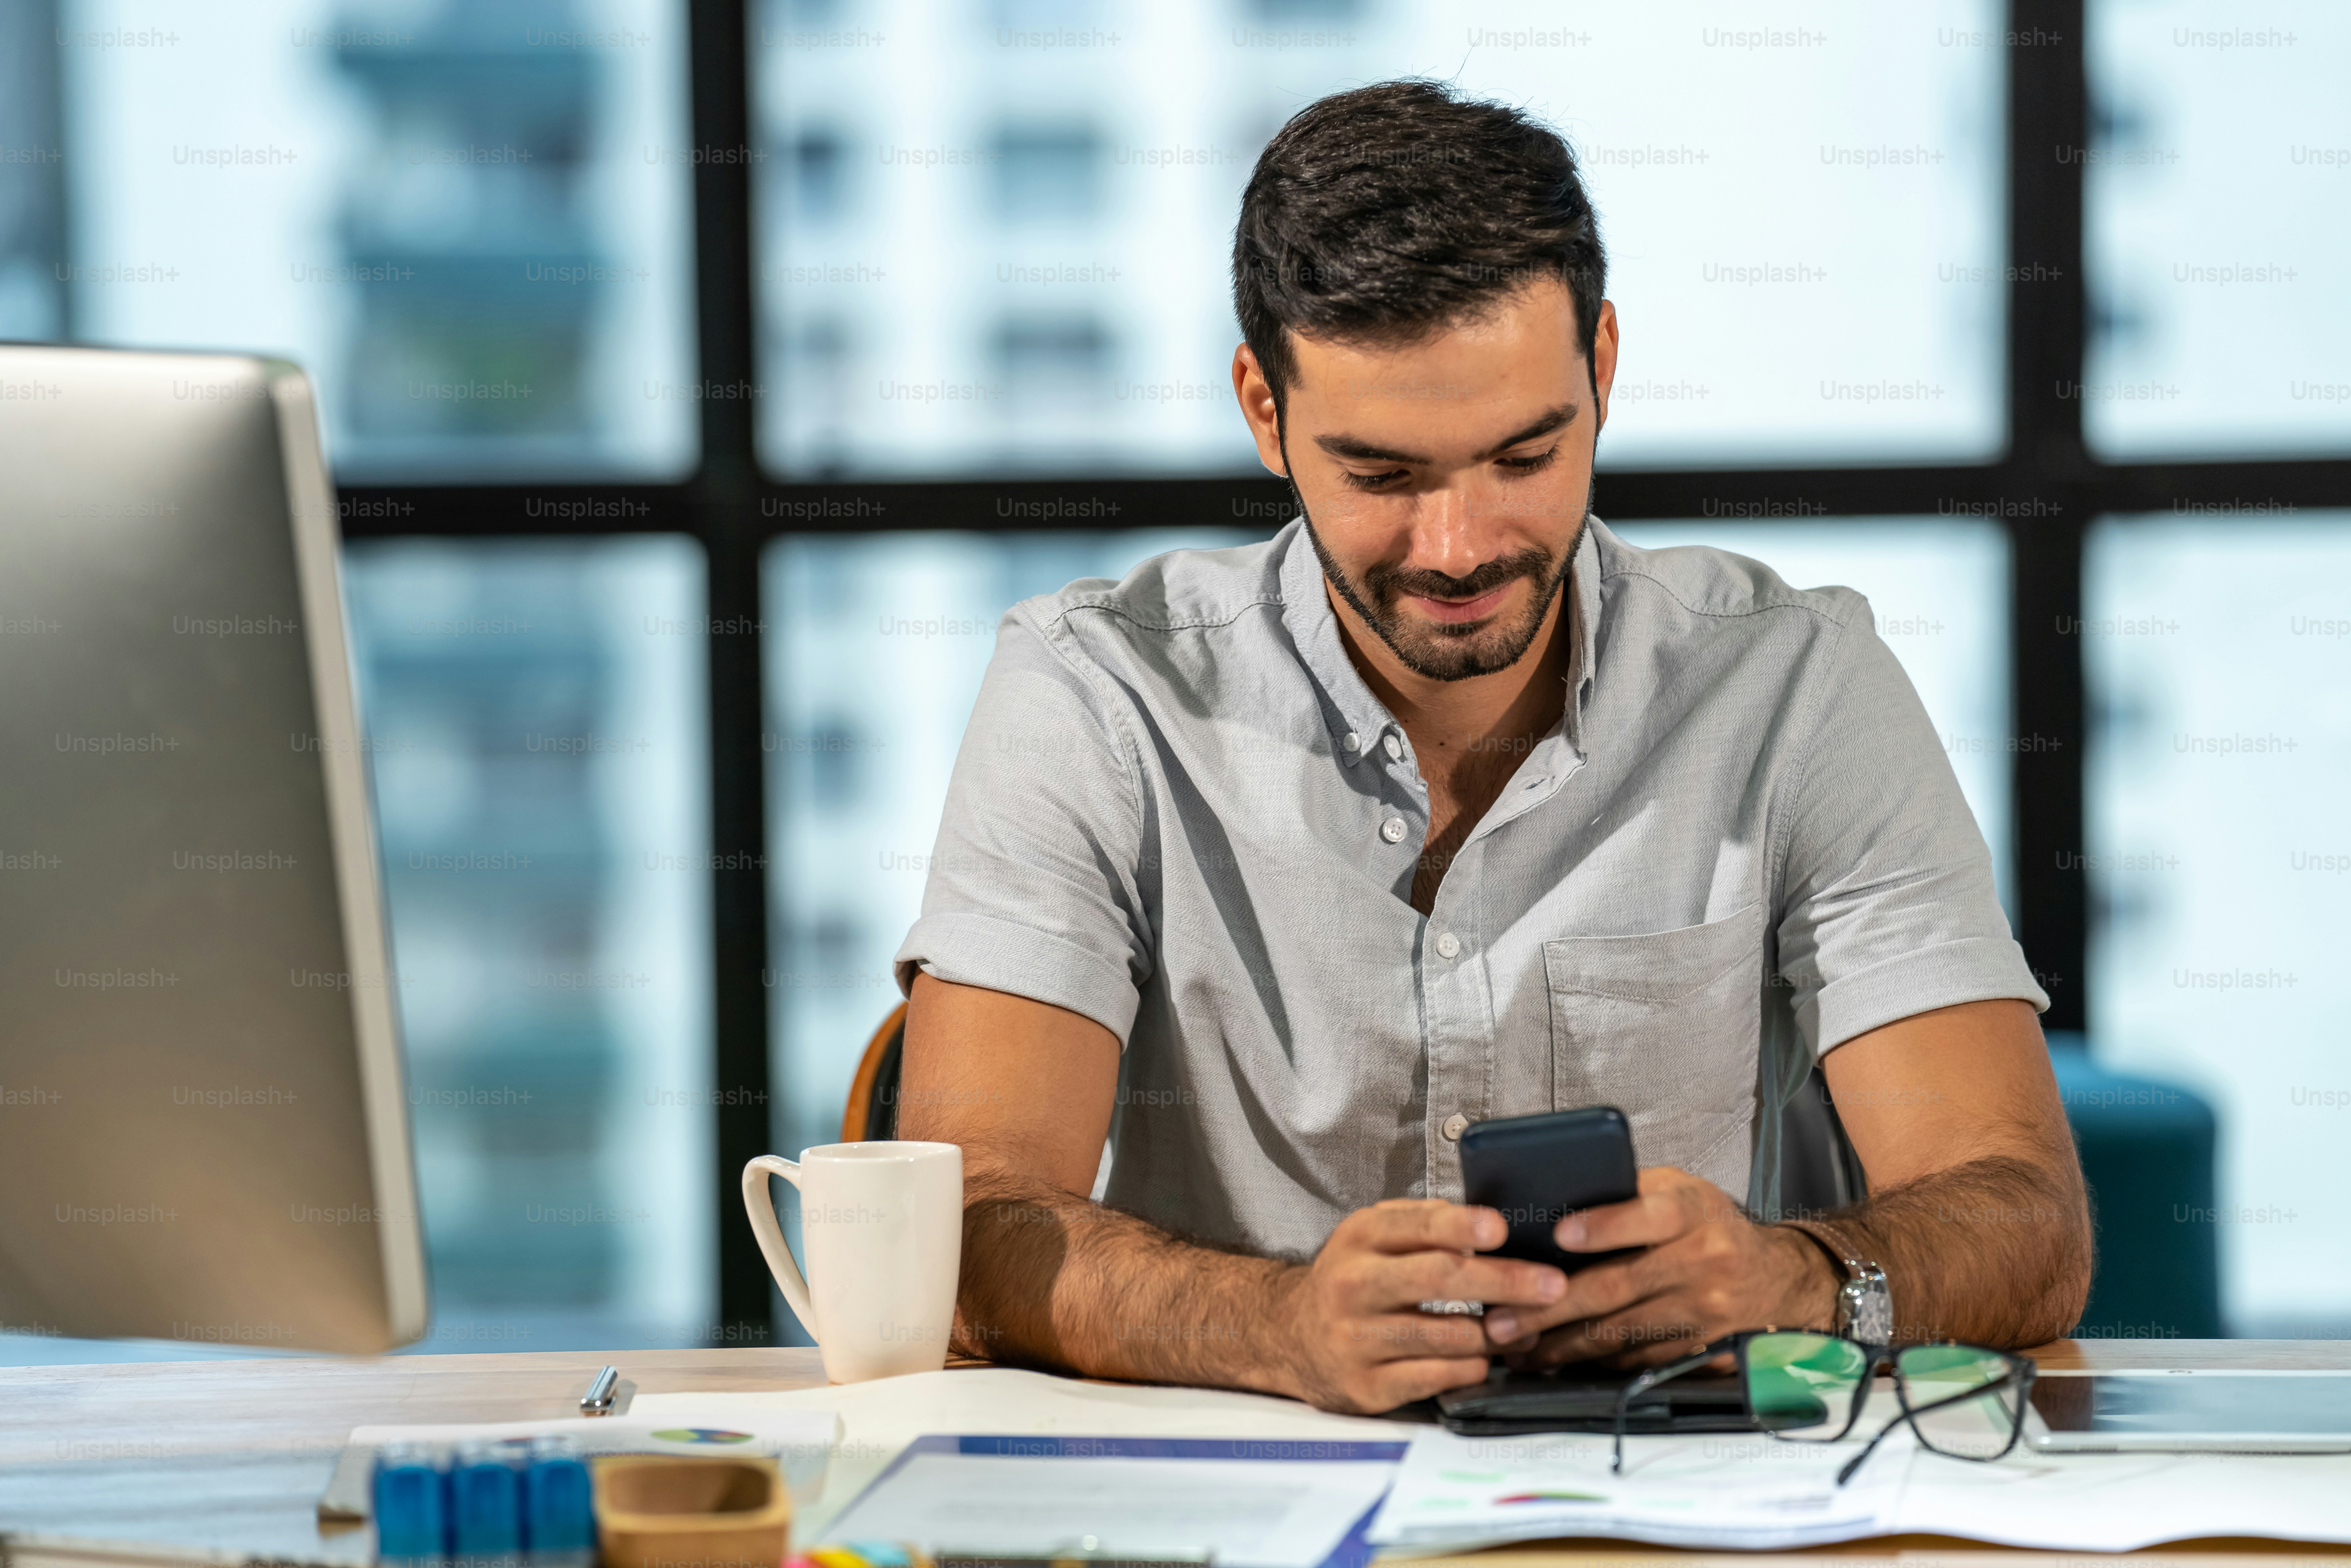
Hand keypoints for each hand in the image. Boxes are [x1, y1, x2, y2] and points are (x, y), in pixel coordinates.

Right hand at [1269, 1199, 1569, 1413]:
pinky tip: (1482, 1358)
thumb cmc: (1352, 1280)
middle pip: (1440, 1279)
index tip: (1499, 1229)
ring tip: (1524, 1329)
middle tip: (1551, 1285)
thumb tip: (1485, 1225)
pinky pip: (1437, 1377)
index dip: (1460, 1226)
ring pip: (1447, 1336)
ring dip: (1497, 1334)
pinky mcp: (1366, 1386)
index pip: (1415, 1226)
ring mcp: (1356, 1339)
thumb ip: (1422, 1223)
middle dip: (1504, 1281)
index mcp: (1359, 1239)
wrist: (1291, 1337)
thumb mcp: (1372, 1236)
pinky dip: (1471, 1367)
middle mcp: (1353, 1285)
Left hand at [1490, 1167, 1840, 1370]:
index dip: (1603, 1226)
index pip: (1647, 1215)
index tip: (1559, 1236)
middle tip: (1502, 1318)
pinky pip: (1636, 1358)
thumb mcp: (1679, 1190)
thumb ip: (1627, 1192)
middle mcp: (1702, 1261)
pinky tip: (1556, 1359)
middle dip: (1551, 1306)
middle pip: (1618, 1286)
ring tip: (1514, 1346)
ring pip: (1620, 1332)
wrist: (1778, 1279)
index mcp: (1692, 1212)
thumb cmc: (1710, 1226)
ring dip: (1561, 1343)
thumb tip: (1556, 1199)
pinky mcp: (1699, 1348)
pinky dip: (1592, 1361)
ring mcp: (1703, 1311)